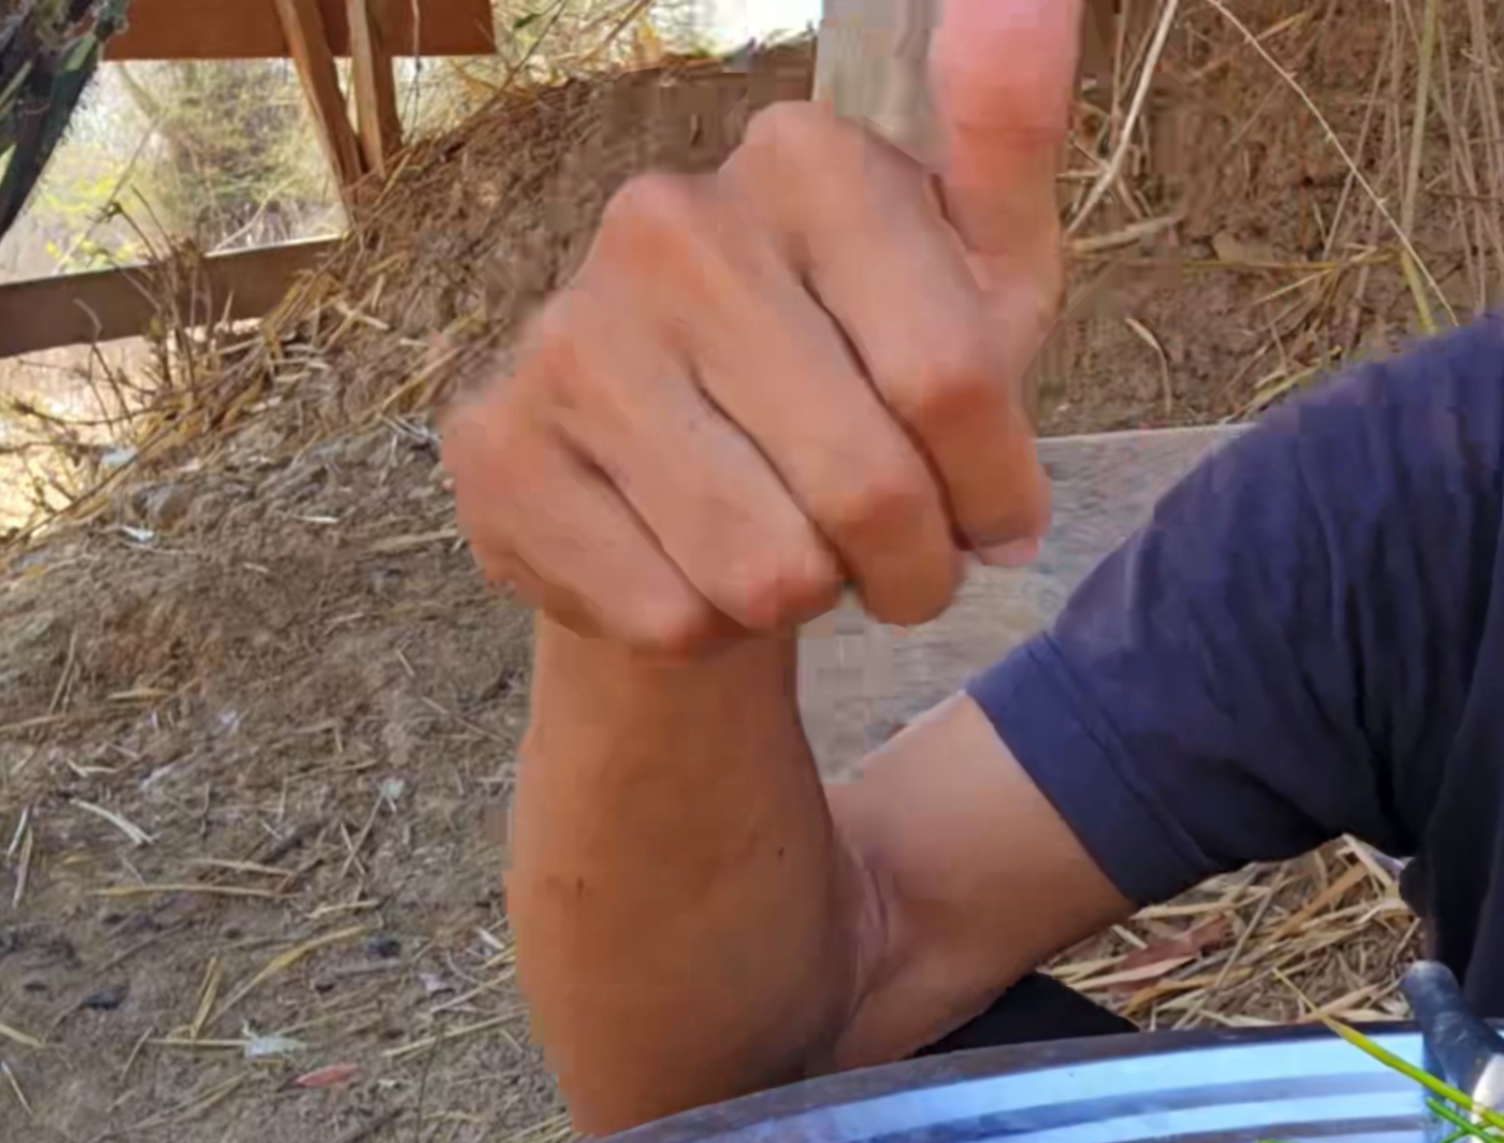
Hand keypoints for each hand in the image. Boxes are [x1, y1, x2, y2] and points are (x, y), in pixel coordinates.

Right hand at [443, 0, 1079, 658]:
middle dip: (913, 568)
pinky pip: (669, 614)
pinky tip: (696, 566)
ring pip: (768, 569)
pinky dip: (713, 631)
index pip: (954, 381)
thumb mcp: (980, 279)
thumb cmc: (873, 378)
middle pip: (869, 488)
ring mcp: (568, 331)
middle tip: (900, 561)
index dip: (994, 491)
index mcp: (803, 160)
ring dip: (815, 602)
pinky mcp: (495, 447)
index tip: (992, 514)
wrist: (702, 486)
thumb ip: (1008, 149)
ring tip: (804, 558)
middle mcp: (667, 222)